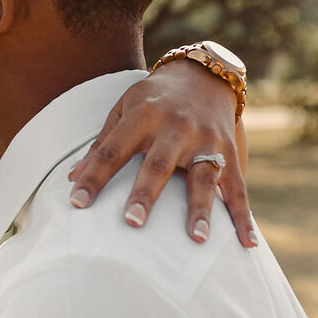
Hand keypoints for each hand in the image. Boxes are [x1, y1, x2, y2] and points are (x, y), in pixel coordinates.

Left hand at [67, 58, 256, 247]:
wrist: (204, 74)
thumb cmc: (154, 99)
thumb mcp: (124, 110)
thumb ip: (101, 145)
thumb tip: (70, 178)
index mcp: (143, 116)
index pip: (112, 150)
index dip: (93, 176)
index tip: (76, 202)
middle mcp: (177, 127)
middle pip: (158, 165)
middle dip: (145, 194)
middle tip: (132, 222)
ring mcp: (207, 140)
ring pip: (203, 178)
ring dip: (201, 209)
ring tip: (197, 239)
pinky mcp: (230, 152)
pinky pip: (238, 189)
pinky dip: (243, 217)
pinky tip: (247, 243)